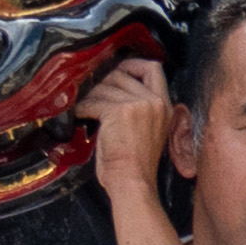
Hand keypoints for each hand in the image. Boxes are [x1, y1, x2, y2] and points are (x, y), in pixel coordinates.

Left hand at [78, 59, 174, 199]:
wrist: (132, 180)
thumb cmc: (134, 163)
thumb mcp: (147, 130)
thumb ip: (139, 108)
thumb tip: (112, 88)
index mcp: (165, 105)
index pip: (153, 67)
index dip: (131, 64)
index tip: (116, 71)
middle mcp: (155, 101)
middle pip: (122, 74)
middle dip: (102, 84)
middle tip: (91, 97)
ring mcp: (139, 104)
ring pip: (105, 87)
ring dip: (90, 97)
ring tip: (85, 109)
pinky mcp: (120, 111)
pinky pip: (94, 102)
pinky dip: (83, 108)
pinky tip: (80, 116)